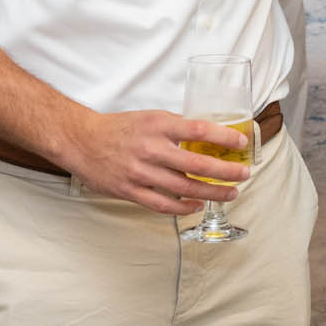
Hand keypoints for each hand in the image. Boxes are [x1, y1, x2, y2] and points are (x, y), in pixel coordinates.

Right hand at [49, 108, 251, 214]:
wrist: (81, 140)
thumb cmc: (119, 128)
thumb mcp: (151, 118)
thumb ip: (176, 128)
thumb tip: (207, 138)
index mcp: (158, 125)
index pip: (199, 129)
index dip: (224, 137)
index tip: (241, 143)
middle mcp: (151, 148)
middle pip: (197, 163)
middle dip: (226, 172)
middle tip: (244, 174)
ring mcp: (140, 172)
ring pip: (184, 187)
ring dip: (212, 193)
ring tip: (230, 193)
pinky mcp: (130, 191)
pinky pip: (162, 204)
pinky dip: (183, 207)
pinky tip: (197, 206)